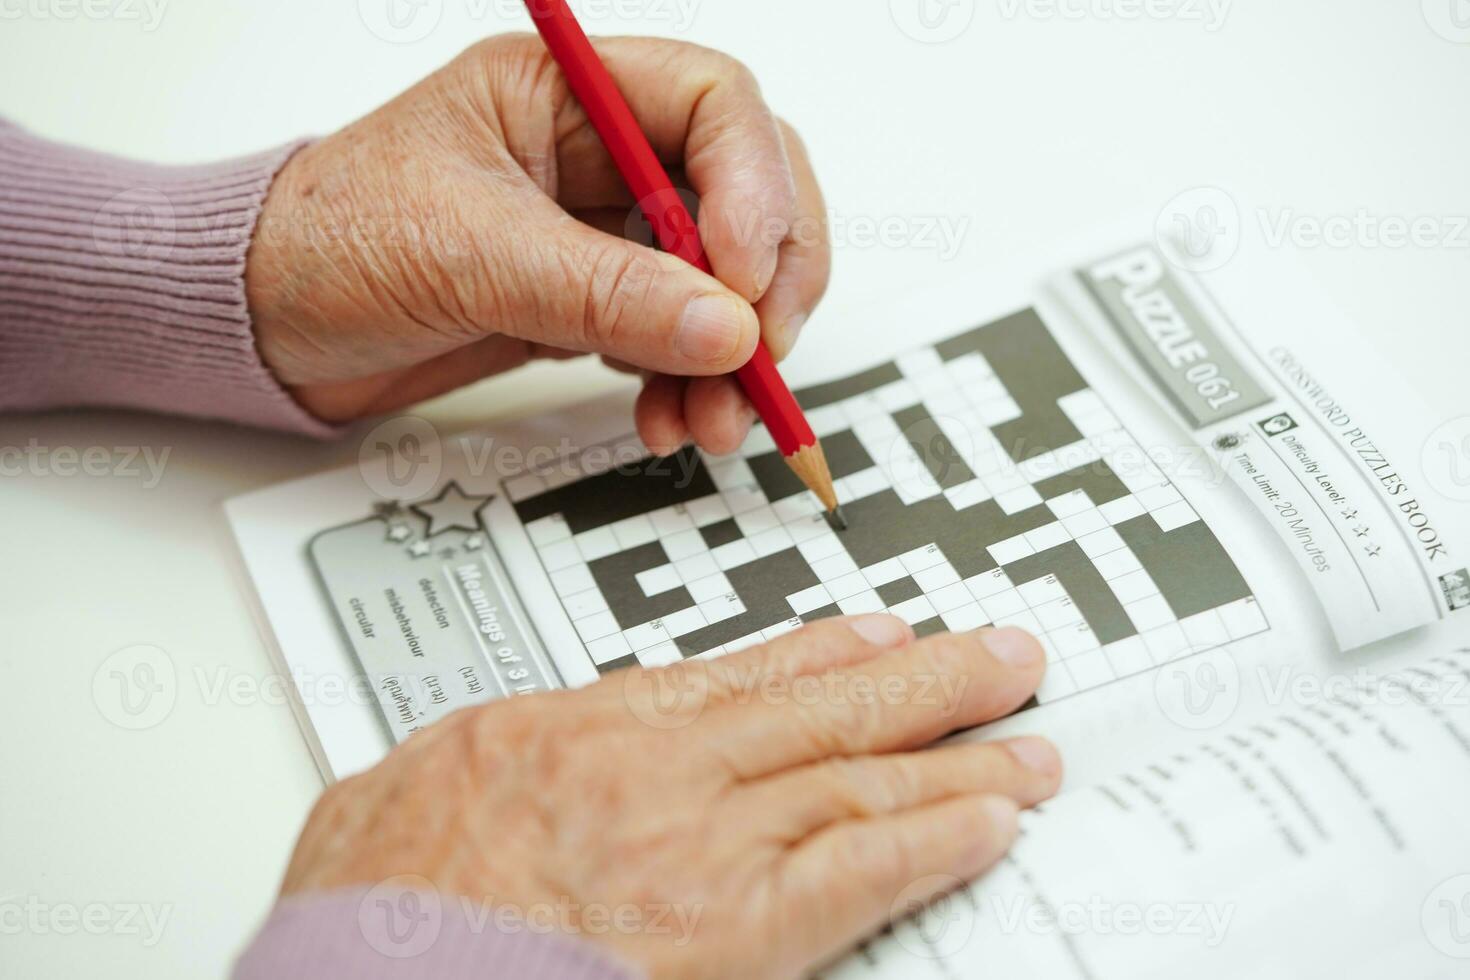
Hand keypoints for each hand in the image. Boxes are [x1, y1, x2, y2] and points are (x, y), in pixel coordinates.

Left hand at [246, 34, 828, 454]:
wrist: (266, 325)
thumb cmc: (326, 242)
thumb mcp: (468, 255)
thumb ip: (604, 293)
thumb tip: (726, 331)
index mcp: (564, 90)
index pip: (713, 102)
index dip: (752, 186)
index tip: (741, 281)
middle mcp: (598, 151)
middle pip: (747, 189)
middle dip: (769, 278)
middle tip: (762, 354)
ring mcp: (601, 230)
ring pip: (724, 275)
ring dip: (736, 353)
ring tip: (713, 419)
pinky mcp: (595, 300)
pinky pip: (680, 334)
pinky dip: (692, 380)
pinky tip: (669, 415)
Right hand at [280, 617, 1060, 978]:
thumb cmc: (361, 927)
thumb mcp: (381, 805)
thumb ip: (467, 768)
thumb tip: (487, 761)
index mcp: (570, 731)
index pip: (725, 679)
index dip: (818, 656)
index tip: (878, 638)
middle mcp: (651, 771)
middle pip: (816, 709)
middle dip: (923, 683)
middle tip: (1001, 655)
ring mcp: (700, 845)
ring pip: (855, 778)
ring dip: (953, 756)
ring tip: (1025, 739)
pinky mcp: (735, 932)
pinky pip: (860, 871)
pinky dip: (933, 839)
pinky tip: (991, 823)